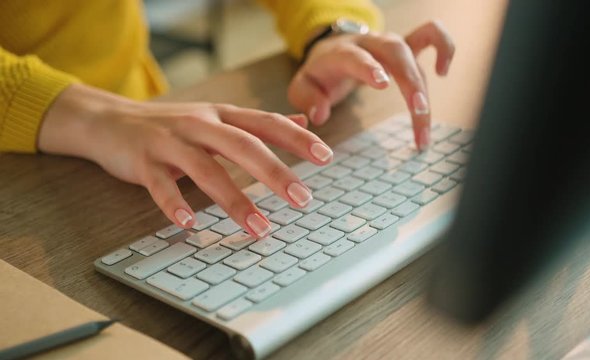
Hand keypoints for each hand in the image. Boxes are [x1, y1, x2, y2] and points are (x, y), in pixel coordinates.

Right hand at [38, 84, 333, 237]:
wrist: (109, 121)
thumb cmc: (171, 125)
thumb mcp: (217, 117)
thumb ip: (258, 122)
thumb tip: (303, 123)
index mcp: (221, 115)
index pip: (266, 123)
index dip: (296, 139)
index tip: (326, 157)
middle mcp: (200, 125)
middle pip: (243, 145)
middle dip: (275, 172)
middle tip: (302, 199)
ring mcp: (170, 142)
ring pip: (207, 169)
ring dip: (234, 199)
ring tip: (258, 226)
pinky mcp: (144, 161)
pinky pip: (161, 185)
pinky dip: (175, 204)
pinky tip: (190, 224)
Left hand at [288, 21, 454, 149]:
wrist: (330, 51)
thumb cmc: (320, 73)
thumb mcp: (303, 87)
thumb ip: (307, 99)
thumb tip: (319, 116)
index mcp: (341, 52)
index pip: (356, 56)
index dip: (370, 68)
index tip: (383, 84)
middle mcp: (369, 44)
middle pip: (396, 53)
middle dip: (410, 82)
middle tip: (418, 112)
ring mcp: (389, 43)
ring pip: (414, 57)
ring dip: (424, 90)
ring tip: (424, 126)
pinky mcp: (405, 46)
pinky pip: (430, 36)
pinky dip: (443, 48)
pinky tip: (443, 72)